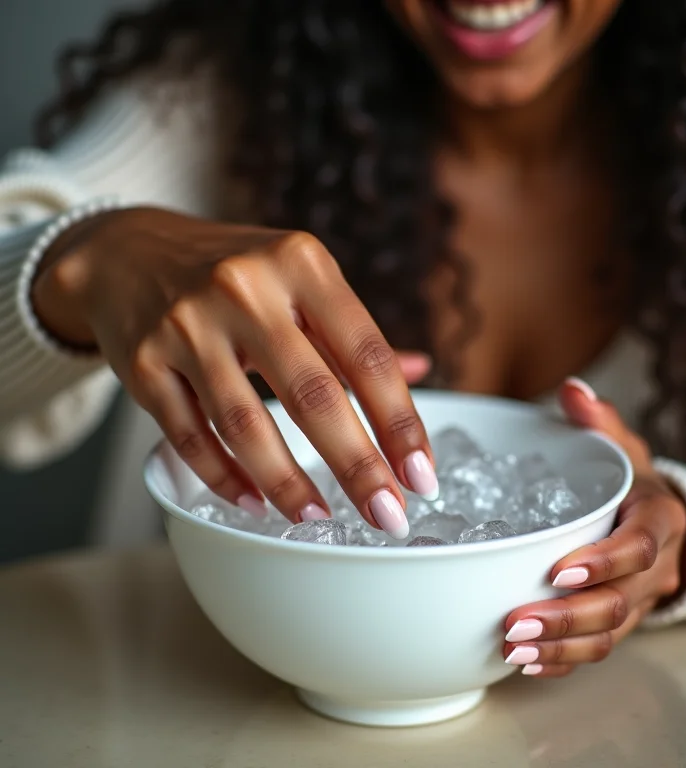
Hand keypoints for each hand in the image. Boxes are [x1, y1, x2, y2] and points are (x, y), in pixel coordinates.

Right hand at [32, 207, 436, 536]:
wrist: (130, 252)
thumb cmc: (236, 272)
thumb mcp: (301, 279)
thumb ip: (354, 331)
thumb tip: (422, 369)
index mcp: (301, 264)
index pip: (367, 355)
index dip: (400, 423)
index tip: (421, 476)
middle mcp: (246, 288)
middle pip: (314, 395)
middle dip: (358, 467)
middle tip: (387, 515)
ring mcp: (188, 325)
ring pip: (246, 425)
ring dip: (288, 484)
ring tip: (318, 517)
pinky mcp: (143, 361)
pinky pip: (190, 435)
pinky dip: (225, 477)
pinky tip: (254, 502)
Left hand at [501, 378, 685, 676]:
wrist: (666, 525)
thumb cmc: (635, 485)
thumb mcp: (624, 448)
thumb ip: (599, 423)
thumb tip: (573, 390)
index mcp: (657, 521)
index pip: (638, 548)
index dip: (603, 562)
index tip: (558, 571)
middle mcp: (654, 569)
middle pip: (619, 603)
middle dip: (568, 616)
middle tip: (516, 622)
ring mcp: (639, 601)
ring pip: (608, 635)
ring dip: (560, 646)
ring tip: (513, 649)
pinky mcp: (622, 623)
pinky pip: (598, 651)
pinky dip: (564, 660)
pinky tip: (527, 664)